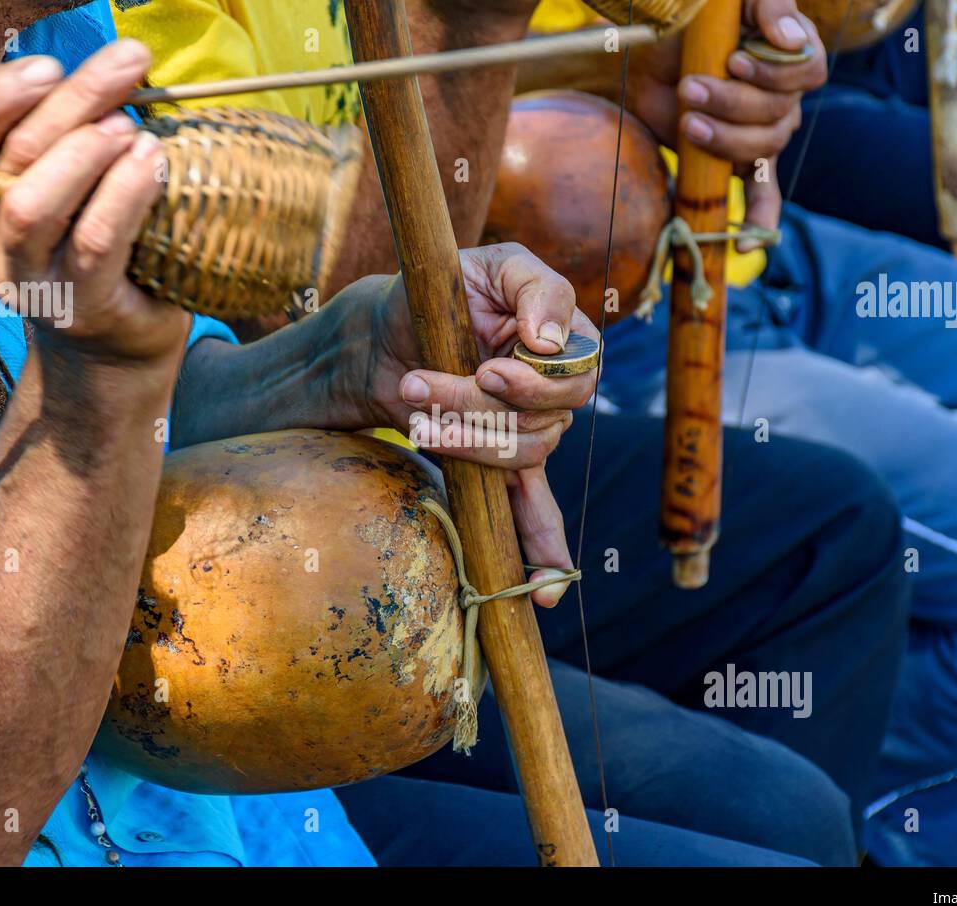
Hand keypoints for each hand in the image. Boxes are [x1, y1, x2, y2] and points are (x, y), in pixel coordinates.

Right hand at [0, 40, 190, 370]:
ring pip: (35, 205)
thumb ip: (9, 121)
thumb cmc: (83, 238)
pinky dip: (125, 193)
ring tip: (133, 126)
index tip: (48, 65)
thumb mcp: (43, 175)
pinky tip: (152, 161)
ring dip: (87, 152)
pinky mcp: (80, 306)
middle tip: (123, 69)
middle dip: (68, 103)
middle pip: (7, 160)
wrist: (120, 337)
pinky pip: (95, 241)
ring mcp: (27, 283)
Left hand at [350, 243, 599, 605]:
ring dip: (461, 440)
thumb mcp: (490, 266)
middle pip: (542, 422)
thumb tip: (553, 341)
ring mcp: (526, 432)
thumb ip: (537, 289)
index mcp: (563, 339)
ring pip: (517, 457)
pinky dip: (543, 553)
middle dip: (476, 408)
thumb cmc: (436, 290)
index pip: (576, 376)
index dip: (534, 381)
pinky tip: (548, 588)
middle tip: (419, 385)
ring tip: (414, 416)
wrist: (380, 337)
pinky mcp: (496, 465)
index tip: (486, 368)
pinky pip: (533, 513)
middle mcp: (553, 390)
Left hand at [628, 0, 827, 243]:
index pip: (807, 73)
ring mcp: (763, 133)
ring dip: (723, 138)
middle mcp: (784, 98)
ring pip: (762, 148)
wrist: (645, 56)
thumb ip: (770, 4)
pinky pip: (763, 196)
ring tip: (688, 122)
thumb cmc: (693, 21)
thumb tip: (789, 39)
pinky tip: (744, 247)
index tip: (734, 61)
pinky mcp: (736, 160)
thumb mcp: (730, 1)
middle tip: (689, 89)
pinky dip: (759, 223)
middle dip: (731, 103)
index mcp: (791, 55)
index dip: (774, 73)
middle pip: (779, 114)